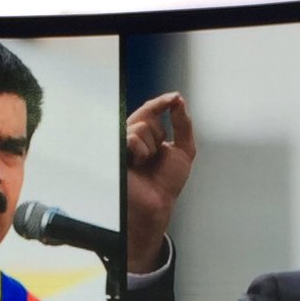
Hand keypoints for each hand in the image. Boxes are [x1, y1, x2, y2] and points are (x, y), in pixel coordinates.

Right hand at [125, 92, 195, 273]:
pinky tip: (138, 164)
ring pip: (140, 127)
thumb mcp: (184, 149)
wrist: (158, 202)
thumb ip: (183, 124)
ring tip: (146, 164)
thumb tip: (179, 101)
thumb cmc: (166, 183)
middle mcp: (132, 137)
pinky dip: (141, 151)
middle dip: (158, 134)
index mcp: (147, 136)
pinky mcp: (115, 152)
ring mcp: (122, 145)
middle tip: (156, 156)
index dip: (162, 102)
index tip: (175, 98)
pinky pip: (130, 138)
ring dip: (151, 147)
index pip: (151, 110)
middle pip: (147, 116)